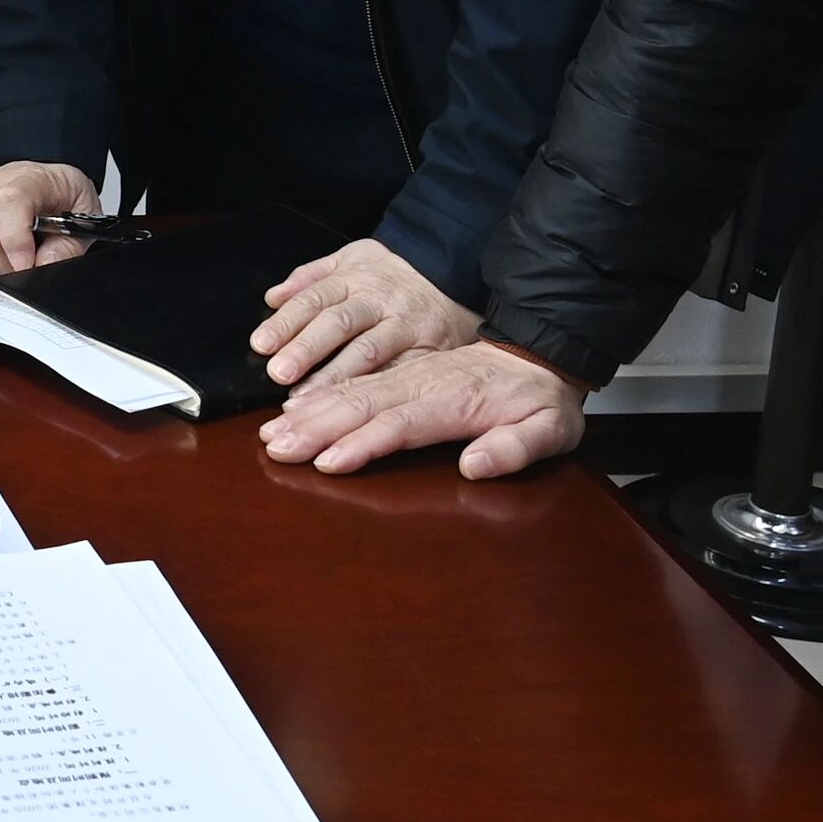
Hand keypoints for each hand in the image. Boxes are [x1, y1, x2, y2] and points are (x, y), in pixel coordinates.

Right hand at [0, 161, 99, 273]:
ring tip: (5, 259)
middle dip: (3, 265)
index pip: (10, 200)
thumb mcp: (84, 217)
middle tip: (24, 268)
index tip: (26, 265)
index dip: (15, 239)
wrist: (48, 182)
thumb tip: (41, 266)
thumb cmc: (63, 197)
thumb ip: (68, 245)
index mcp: (29, 179)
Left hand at [252, 239, 479, 387]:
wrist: (455, 279)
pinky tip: (350, 412)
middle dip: (306, 348)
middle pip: (338, 322)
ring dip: (334, 376)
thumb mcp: (354, 259)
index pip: (315, 297)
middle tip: (278, 373)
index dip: (287, 321)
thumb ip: (311, 276)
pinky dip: (373, 391)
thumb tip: (272, 297)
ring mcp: (406, 324)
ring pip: (368, 350)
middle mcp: (380, 299)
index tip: (261, 344)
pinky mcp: (428, 349)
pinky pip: (398, 372)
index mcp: (356, 276)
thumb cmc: (393, 276)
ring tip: (303, 400)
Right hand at [259, 339, 585, 476]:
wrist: (540, 356)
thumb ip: (515, 448)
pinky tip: (296, 408)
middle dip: (315, 427)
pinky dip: (321, 396)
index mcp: (453, 400)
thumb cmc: (542, 402)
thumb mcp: (549, 429)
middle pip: (360, 405)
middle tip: (276, 447)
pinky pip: (355, 384)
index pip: (400, 423)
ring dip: (309, 412)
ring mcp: (407, 378)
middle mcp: (421, 385)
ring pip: (350, 392)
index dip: (363, 443)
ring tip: (272, 432)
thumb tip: (475, 465)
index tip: (328, 461)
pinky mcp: (401, 376)